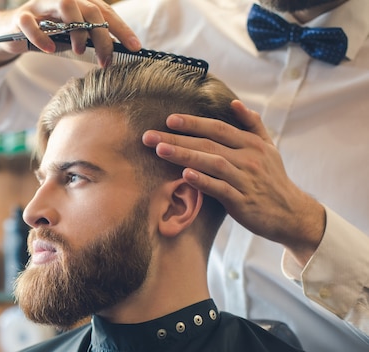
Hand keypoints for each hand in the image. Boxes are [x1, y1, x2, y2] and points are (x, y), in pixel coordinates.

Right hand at [0, 0, 140, 67]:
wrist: (11, 30)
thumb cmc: (47, 33)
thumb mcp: (72, 37)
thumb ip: (91, 40)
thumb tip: (115, 53)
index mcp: (79, 3)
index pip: (106, 12)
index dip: (122, 29)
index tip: (136, 48)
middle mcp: (63, 0)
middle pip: (91, 9)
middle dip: (102, 36)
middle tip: (106, 60)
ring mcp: (41, 5)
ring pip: (65, 4)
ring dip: (77, 28)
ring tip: (79, 50)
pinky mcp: (21, 16)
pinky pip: (31, 22)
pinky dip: (41, 37)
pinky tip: (49, 50)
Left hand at [141, 100, 324, 264]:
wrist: (291, 214)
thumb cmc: (273, 179)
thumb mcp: (269, 148)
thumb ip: (252, 124)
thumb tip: (235, 103)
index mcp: (252, 144)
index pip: (218, 128)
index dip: (194, 123)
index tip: (169, 119)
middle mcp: (249, 158)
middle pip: (209, 143)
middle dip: (177, 138)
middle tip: (150, 135)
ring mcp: (245, 179)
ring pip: (212, 163)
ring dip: (185, 155)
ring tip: (160, 150)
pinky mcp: (242, 201)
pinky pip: (220, 188)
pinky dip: (203, 181)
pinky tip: (185, 175)